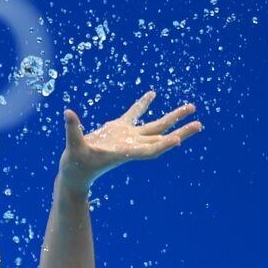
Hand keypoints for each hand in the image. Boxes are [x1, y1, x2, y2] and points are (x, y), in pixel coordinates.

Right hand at [58, 91, 200, 189]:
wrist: (74, 172)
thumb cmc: (75, 166)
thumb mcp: (73, 148)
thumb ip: (72, 131)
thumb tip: (68, 113)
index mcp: (124, 152)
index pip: (148, 150)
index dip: (162, 145)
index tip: (178, 140)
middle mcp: (131, 145)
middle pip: (161, 137)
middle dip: (180, 130)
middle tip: (199, 123)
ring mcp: (127, 137)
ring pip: (154, 126)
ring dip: (172, 118)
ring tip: (190, 107)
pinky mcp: (118, 129)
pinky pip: (134, 114)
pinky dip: (143, 104)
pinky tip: (152, 94)